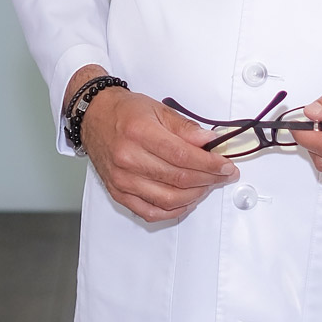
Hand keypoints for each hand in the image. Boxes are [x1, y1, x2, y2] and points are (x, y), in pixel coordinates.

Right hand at [66, 68, 237, 221]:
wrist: (95, 117)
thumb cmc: (125, 112)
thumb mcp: (158, 109)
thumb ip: (185, 128)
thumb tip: (210, 142)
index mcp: (139, 133)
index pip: (183, 156)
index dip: (210, 164)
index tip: (226, 166)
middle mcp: (128, 159)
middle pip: (178, 179)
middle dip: (209, 180)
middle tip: (224, 175)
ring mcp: (122, 180)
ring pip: (168, 199)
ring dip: (195, 196)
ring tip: (208, 186)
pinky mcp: (118, 193)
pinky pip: (151, 212)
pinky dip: (173, 211)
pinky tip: (186, 201)